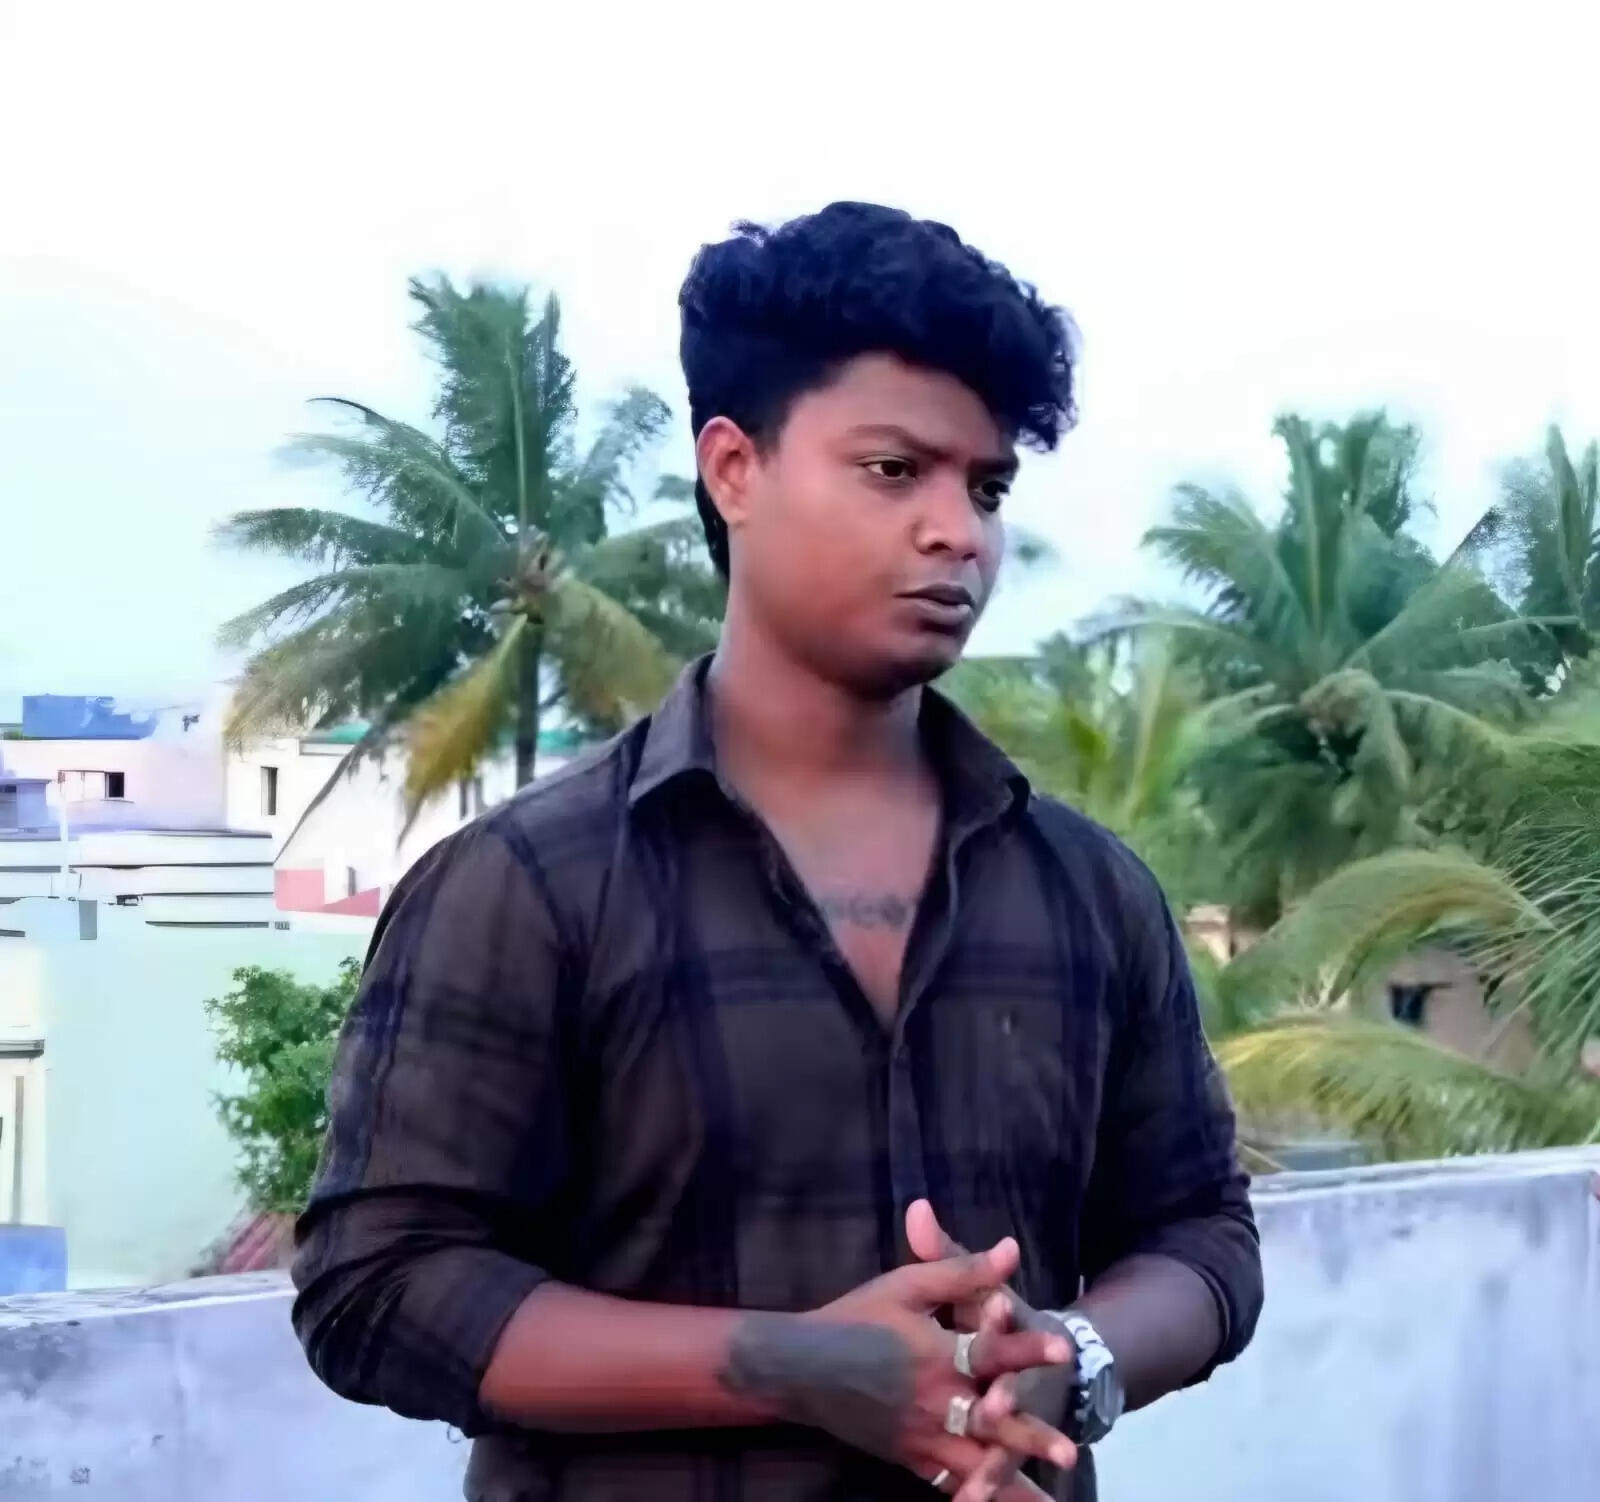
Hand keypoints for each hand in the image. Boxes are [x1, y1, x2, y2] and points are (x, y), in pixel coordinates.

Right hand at [718, 1239, 1073, 1498]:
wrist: (800, 1367)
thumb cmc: (857, 1318)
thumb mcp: (907, 1285)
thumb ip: (960, 1269)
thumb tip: (1009, 1249)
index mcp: (936, 1353)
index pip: (989, 1349)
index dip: (1026, 1346)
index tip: (1064, 1349)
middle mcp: (934, 1400)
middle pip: (990, 1421)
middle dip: (1030, 1436)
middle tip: (1069, 1451)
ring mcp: (922, 1436)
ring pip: (974, 1463)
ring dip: (1012, 1483)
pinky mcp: (911, 1458)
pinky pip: (949, 1484)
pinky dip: (978, 1497)